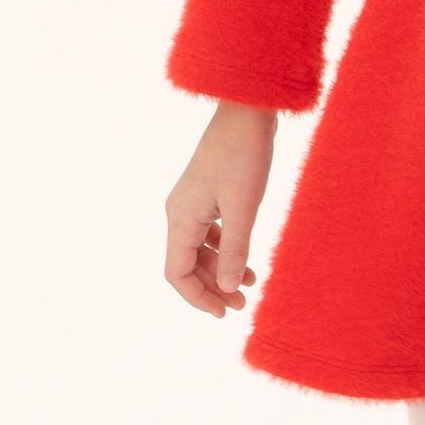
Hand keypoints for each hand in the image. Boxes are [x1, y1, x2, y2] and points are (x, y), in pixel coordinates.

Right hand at [164, 102, 275, 316]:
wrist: (247, 112)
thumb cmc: (245, 156)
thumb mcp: (243, 208)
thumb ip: (234, 250)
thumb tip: (225, 289)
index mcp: (180, 217)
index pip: (176, 273)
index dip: (197, 298)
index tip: (224, 312)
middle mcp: (179, 213)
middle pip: (186, 265)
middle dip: (211, 288)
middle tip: (241, 304)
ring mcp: (193, 203)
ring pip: (199, 251)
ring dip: (219, 272)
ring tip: (247, 286)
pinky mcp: (209, 195)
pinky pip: (210, 234)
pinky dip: (225, 251)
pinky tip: (246, 261)